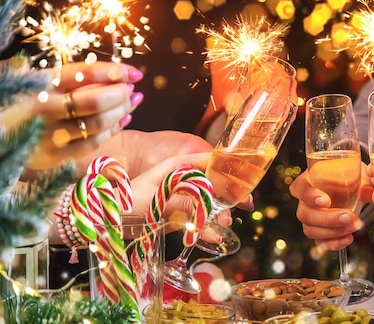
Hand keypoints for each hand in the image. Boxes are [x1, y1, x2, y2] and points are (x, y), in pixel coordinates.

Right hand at [26, 61, 143, 169]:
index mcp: (40, 84)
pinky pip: (93, 143)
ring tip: (133, 101)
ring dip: (122, 111)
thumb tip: (114, 75)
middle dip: (121, 94)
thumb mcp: (38, 84)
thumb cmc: (22, 104)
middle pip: (95, 101)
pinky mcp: (55, 155)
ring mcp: (50, 134)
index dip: (114, 72)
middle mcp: (45, 108)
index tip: (135, 72)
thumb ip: (70, 80)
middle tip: (132, 89)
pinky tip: (123, 120)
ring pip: (98, 123)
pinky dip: (113, 130)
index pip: (83, 74)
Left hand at [91, 130, 248, 242]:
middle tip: (246, 203)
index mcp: (177, 166)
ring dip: (219, 213)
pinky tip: (214, 237)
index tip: (246, 175)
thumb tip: (210, 202)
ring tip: (228, 223)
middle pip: (212, 183)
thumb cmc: (126, 198)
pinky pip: (195, 221)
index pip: (209, 160)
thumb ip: (185, 197)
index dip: (228, 167)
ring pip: (206, 204)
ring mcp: (179, 198)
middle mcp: (181, 180)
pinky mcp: (174, 217)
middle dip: (229, 193)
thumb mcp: (157, 195)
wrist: (102, 218)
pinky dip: (205, 229)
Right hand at [289, 163, 372, 249]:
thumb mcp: (358, 173)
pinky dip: (334, 243)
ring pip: (310, 230)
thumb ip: (363, 181)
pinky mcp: (319, 231)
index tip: (326, 201)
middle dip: (328, 219)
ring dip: (333, 231)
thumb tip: (369, 192)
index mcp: (309, 180)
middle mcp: (306, 201)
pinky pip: (320, 242)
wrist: (354, 188)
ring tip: (354, 226)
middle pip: (305, 214)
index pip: (299, 188)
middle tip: (349, 216)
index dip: (309, 196)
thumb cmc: (351, 176)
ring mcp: (311, 218)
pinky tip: (348, 238)